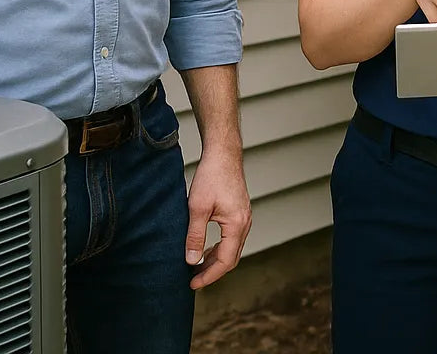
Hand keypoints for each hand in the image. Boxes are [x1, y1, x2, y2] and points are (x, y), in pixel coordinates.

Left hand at [185, 149, 251, 288]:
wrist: (223, 154)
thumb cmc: (211, 176)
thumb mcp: (197, 208)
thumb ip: (195, 236)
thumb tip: (192, 261)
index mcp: (237, 225)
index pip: (225, 261)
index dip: (208, 276)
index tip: (193, 284)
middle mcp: (245, 224)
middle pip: (231, 258)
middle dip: (212, 271)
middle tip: (193, 279)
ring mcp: (244, 218)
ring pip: (232, 249)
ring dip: (216, 260)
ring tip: (196, 267)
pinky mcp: (240, 213)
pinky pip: (232, 238)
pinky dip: (220, 248)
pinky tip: (207, 248)